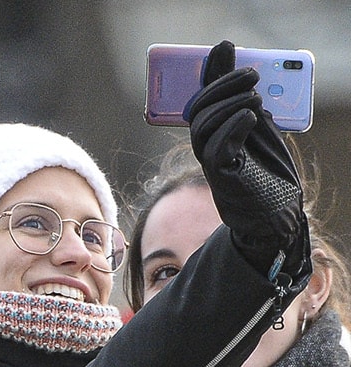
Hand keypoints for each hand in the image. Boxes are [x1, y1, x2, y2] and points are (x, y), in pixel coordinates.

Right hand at [186, 40, 306, 268]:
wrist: (275, 209)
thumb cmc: (266, 170)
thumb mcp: (258, 127)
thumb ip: (245, 100)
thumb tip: (241, 70)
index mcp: (212, 133)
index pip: (203, 96)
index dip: (211, 72)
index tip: (225, 48)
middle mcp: (205, 147)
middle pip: (199, 111)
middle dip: (223, 87)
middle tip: (252, 75)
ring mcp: (211, 163)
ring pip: (203, 128)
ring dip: (229, 106)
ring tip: (255, 98)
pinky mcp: (223, 177)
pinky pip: (217, 150)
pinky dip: (233, 128)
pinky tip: (251, 117)